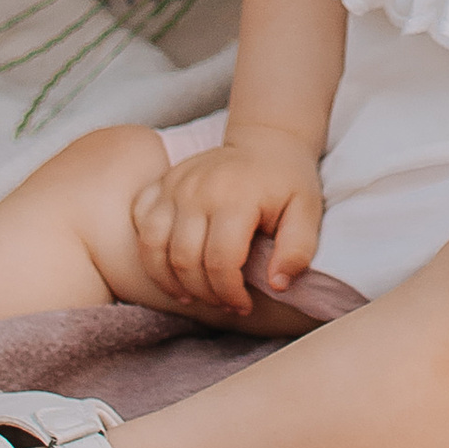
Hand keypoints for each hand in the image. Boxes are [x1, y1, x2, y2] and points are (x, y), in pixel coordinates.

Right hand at [132, 125, 324, 320]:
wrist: (267, 142)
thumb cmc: (288, 183)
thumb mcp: (307, 212)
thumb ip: (297, 250)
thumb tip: (278, 285)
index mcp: (235, 197)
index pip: (220, 262)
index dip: (230, 294)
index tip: (243, 306)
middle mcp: (197, 190)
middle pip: (184, 260)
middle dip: (203, 293)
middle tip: (223, 303)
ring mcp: (174, 185)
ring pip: (153, 247)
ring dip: (170, 281)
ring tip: (192, 296)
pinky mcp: (161, 184)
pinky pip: (141, 224)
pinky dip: (149, 253)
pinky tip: (171, 268)